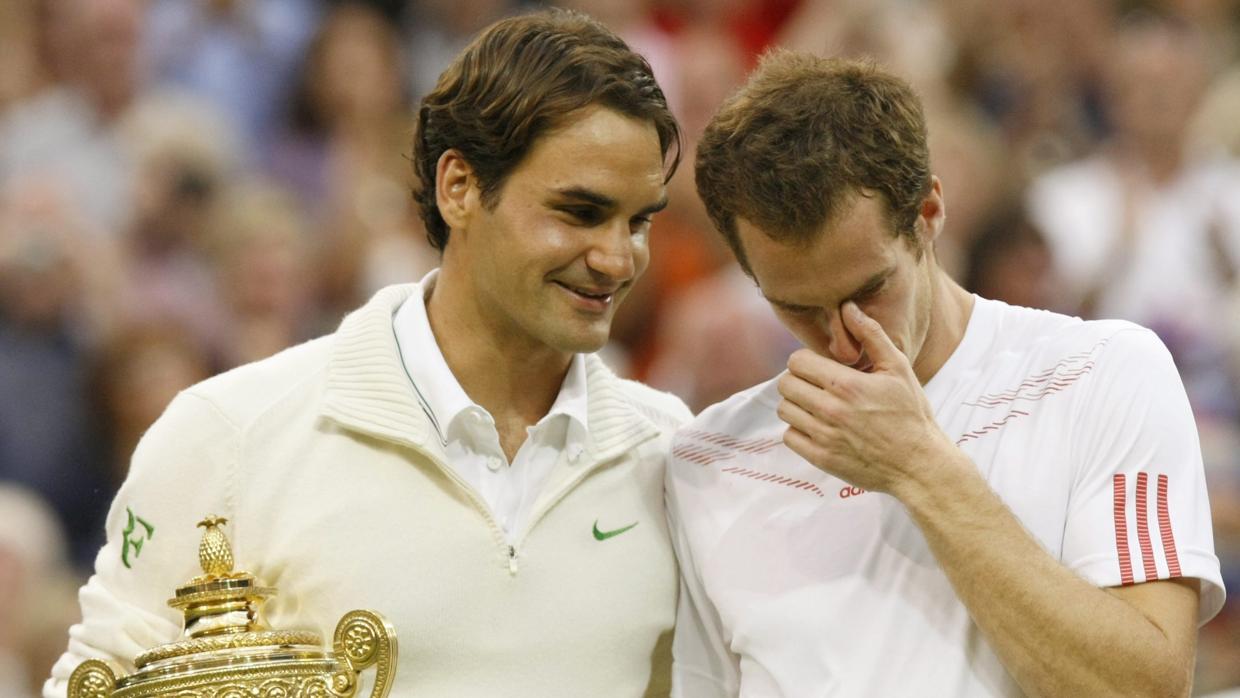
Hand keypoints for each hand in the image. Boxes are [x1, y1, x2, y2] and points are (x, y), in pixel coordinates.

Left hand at [776, 302, 955, 495]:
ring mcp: (824, 436)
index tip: (819, 367)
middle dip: (798, 380)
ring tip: (818, 405)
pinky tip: (818, 427)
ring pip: (785, 410)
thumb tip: (848, 308)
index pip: (796, 361)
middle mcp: (831, 410)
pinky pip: (789, 437)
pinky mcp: (821, 458)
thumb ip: (871, 335)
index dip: (805, 360)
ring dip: (797, 404)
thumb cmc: (911, 414)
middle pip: (785, 384)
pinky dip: (798, 430)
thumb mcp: (899, 368)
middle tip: (816, 385)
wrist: (918, 464)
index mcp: (847, 384)